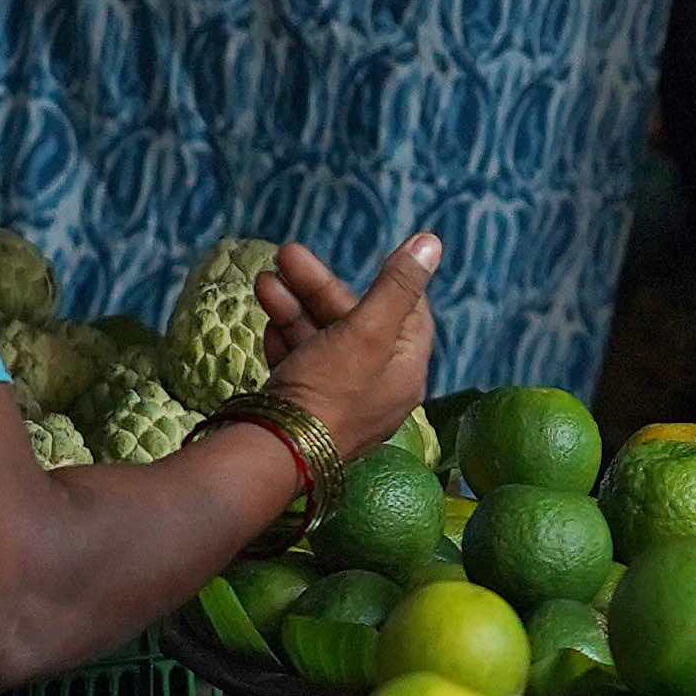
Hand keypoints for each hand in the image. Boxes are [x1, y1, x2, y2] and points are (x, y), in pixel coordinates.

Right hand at [257, 231, 444, 453]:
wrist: (274, 453)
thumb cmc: (330, 390)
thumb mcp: (368, 329)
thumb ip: (397, 284)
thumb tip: (432, 241)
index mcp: (404, 371)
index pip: (409, 315)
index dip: (391, 282)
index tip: (372, 257)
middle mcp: (377, 388)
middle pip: (354, 322)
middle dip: (317, 287)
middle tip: (285, 255)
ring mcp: (338, 400)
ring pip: (319, 339)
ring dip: (293, 306)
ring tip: (263, 281)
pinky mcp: (304, 409)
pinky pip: (299, 365)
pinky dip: (284, 340)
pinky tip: (267, 323)